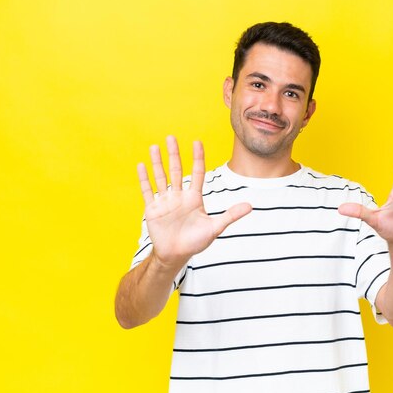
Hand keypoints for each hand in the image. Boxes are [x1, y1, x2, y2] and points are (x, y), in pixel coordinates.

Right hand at [138, 136, 251, 266]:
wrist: (176, 255)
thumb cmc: (196, 242)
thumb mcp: (215, 228)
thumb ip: (231, 215)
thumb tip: (250, 206)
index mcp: (194, 198)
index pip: (197, 173)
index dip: (197, 158)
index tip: (197, 142)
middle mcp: (179, 196)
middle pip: (177, 170)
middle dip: (174, 154)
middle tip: (171, 137)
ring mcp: (166, 201)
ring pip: (161, 177)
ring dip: (158, 163)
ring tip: (154, 146)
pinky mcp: (153, 209)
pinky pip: (148, 191)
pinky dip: (144, 179)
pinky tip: (141, 165)